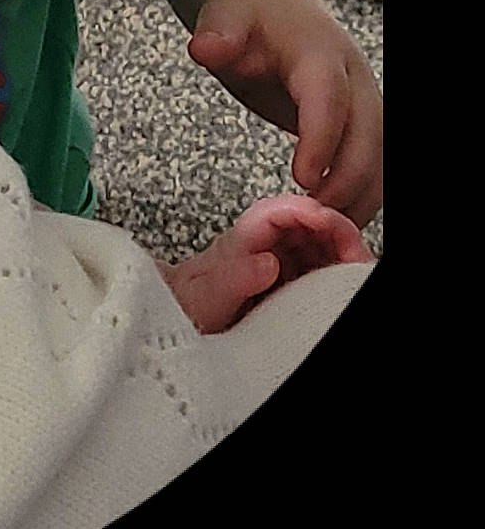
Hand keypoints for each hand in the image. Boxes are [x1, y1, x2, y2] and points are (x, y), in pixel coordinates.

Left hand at [163, 192, 374, 332]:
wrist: (174, 319)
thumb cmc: (185, 307)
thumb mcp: (203, 297)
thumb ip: (232, 278)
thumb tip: (267, 262)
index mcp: (238, 241)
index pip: (275, 212)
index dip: (305, 210)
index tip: (328, 221)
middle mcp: (257, 245)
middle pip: (301, 222)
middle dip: (332, 229)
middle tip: (354, 251)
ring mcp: (270, 261)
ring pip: (311, 241)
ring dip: (335, 247)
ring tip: (353, 264)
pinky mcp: (279, 280)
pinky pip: (311, 264)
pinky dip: (330, 267)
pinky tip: (339, 279)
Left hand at [188, 0, 382, 225]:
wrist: (274, 5)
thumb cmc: (248, 15)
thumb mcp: (223, 16)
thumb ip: (216, 34)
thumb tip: (205, 48)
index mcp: (318, 51)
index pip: (329, 98)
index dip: (322, 139)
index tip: (303, 178)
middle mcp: (352, 76)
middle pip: (369, 131)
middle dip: (348, 178)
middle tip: (314, 215)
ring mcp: (362, 98)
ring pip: (380, 151)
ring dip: (361, 193)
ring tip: (329, 230)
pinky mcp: (360, 119)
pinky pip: (373, 159)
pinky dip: (362, 191)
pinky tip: (339, 219)